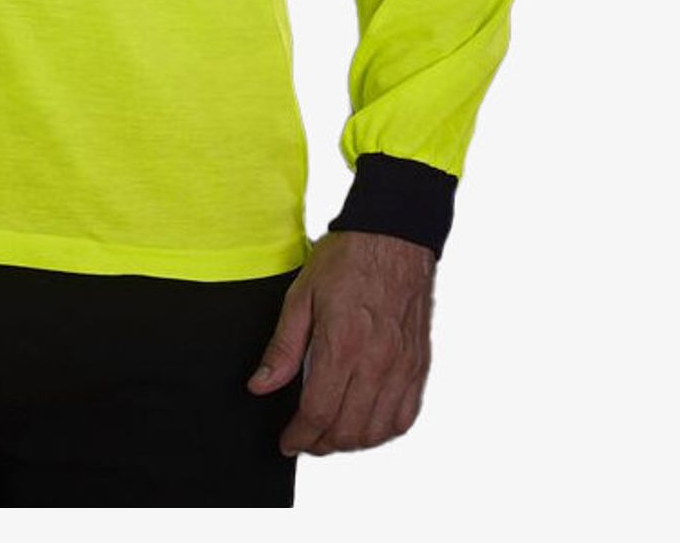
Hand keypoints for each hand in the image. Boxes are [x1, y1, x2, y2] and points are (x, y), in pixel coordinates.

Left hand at [245, 229, 436, 455]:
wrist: (394, 235)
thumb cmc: (347, 258)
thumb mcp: (301, 294)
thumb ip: (283, 346)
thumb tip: (261, 385)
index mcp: (343, 343)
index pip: (319, 412)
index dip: (300, 436)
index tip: (287, 442)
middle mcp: (377, 361)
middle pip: (348, 429)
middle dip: (321, 443)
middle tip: (304, 439)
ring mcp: (403, 366)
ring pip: (377, 430)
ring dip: (351, 442)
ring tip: (330, 434)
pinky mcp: (419, 364)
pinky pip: (405, 416)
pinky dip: (383, 430)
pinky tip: (366, 423)